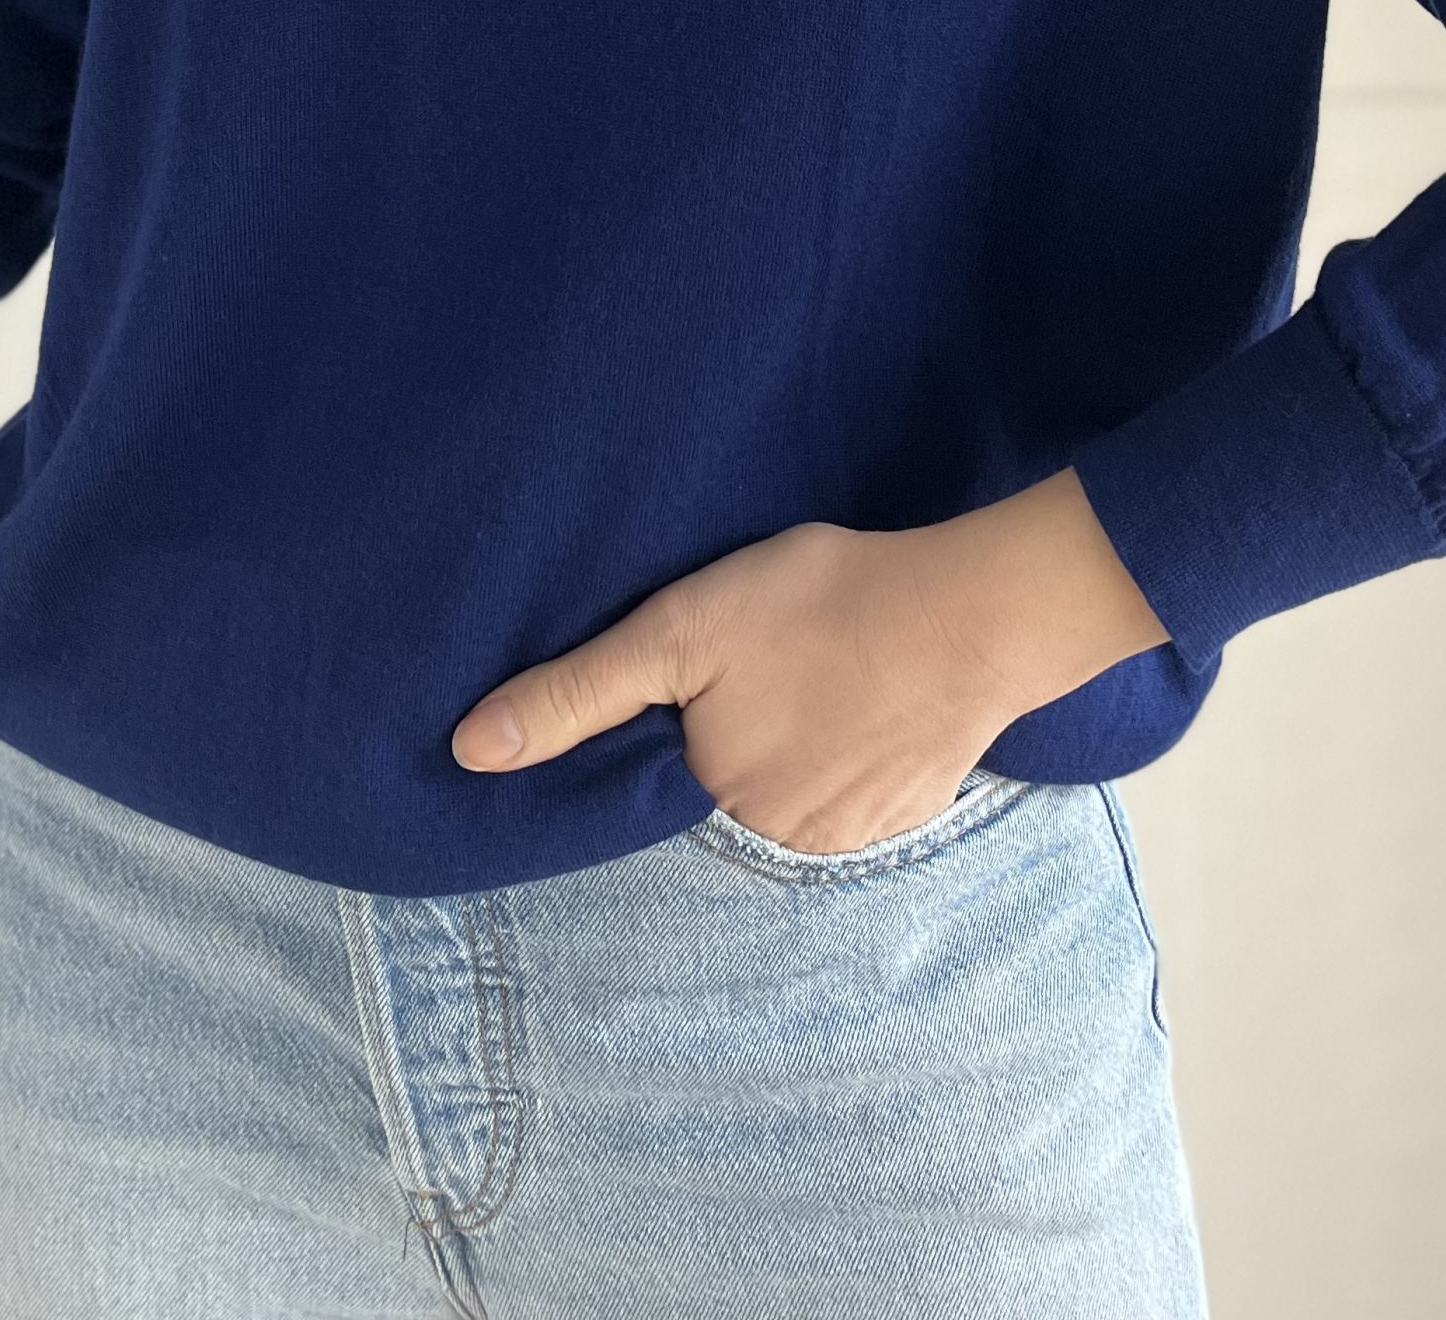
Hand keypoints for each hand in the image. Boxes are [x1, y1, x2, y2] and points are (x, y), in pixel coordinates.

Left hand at [449, 466, 1168, 854]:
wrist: (975, 613)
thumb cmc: (823, 603)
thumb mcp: (680, 629)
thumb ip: (577, 693)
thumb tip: (469, 751)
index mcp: (713, 799)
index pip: (659, 787)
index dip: (668, 737)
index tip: (694, 693)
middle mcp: (776, 843)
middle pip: (726, 794)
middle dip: (735, 742)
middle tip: (768, 672)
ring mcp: (851, 838)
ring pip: (790, 798)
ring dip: (795, 752)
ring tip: (815, 679)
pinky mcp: (909, 815)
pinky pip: (854, 800)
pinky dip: (851, 760)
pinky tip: (863, 704)